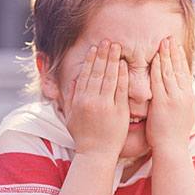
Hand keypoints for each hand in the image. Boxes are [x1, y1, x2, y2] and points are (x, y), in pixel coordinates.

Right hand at [67, 41, 128, 158]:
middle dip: (103, 55)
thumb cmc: (83, 136)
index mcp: (80, 100)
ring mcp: (106, 106)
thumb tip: (73, 81)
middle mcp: (92, 101)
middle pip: (98, 73)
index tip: (95, 48)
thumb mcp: (71, 116)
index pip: (86, 75)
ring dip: (113, 61)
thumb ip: (71, 97)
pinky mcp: (119, 111)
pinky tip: (124, 65)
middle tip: (108, 41)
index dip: (91, 60)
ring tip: (116, 47)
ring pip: (110, 78)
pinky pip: (121, 90)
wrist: (96, 154)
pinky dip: (122, 76)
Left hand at [146, 37, 194, 151]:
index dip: (180, 58)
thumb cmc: (174, 134)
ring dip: (165, 56)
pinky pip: (158, 82)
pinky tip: (153, 59)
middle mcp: (183, 95)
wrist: (172, 148)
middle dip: (174, 52)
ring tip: (163, 43)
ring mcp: (173, 98)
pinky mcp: (163, 103)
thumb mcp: (184, 114)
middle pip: (178, 69)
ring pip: (169, 72)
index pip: (184, 72)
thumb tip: (181, 91)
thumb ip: (181, 100)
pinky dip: (156, 69)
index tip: (176, 46)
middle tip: (170, 38)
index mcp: (188, 97)